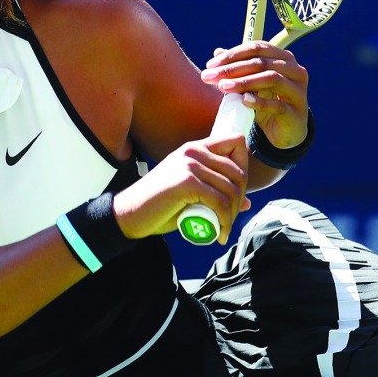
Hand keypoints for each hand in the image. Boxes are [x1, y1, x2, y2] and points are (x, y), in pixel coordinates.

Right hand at [113, 135, 249, 244]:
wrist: (129, 213)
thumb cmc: (159, 205)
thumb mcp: (190, 193)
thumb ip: (215, 191)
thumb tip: (248, 202)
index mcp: (195, 148)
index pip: (236, 143)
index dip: (244, 167)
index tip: (235, 191)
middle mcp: (193, 151)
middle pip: (239, 172)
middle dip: (240, 199)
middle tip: (228, 219)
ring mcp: (190, 165)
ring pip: (232, 190)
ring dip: (233, 215)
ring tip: (223, 228)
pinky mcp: (187, 182)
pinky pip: (220, 202)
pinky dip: (225, 222)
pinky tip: (219, 233)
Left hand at [200, 41, 309, 148]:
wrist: (287, 131)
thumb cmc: (269, 102)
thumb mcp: (252, 84)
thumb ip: (238, 68)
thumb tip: (217, 52)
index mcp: (284, 58)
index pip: (257, 48)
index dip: (233, 54)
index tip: (210, 64)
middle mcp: (295, 70)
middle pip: (262, 62)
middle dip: (232, 68)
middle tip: (210, 76)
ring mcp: (298, 91)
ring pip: (272, 78)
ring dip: (244, 82)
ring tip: (223, 87)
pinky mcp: (296, 111)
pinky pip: (277, 105)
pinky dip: (259, 102)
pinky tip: (243, 101)